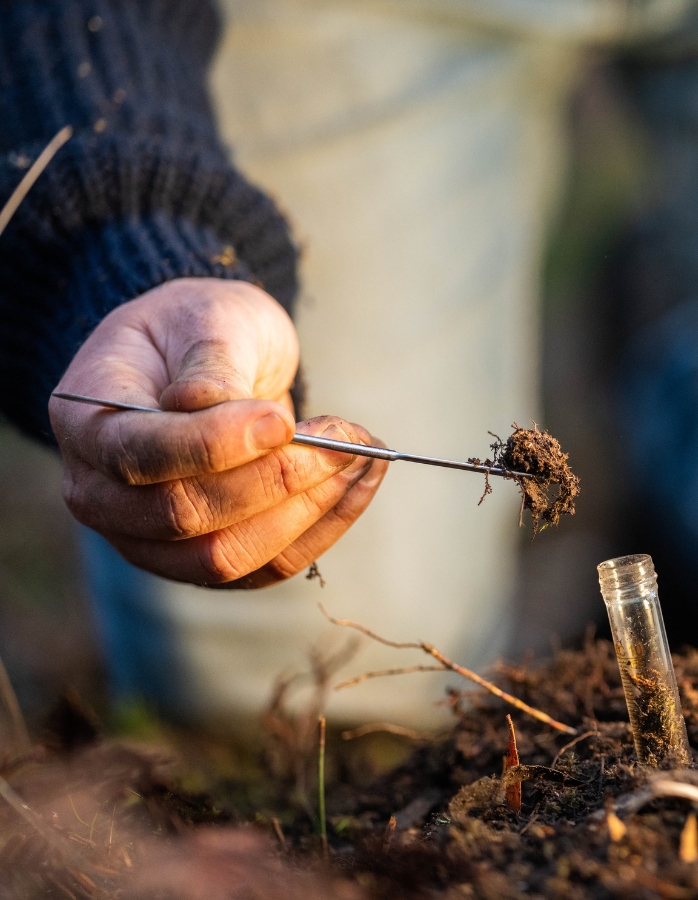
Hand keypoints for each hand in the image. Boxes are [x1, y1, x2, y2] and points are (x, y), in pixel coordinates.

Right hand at [48, 278, 387, 587]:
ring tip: (362, 456)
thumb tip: (211, 404)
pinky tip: (360, 483)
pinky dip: (322, 529)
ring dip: (306, 511)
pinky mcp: (203, 560)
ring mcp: (148, 537)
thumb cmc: (201, 329)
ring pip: (225, 556)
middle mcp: (101, 493)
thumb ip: (211, 362)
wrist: (205, 357)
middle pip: (183, 515)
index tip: (283, 420)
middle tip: (344, 437)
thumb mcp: (208, 319)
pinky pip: (264, 567)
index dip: (214, 445)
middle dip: (275, 480)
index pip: (138, 455)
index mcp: (87, 422)